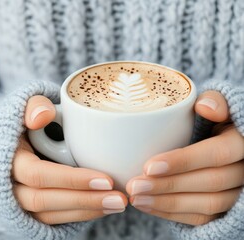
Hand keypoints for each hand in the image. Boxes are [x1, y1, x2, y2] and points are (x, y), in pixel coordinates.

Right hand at [13, 95, 127, 224]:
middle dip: (83, 201)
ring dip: (85, 211)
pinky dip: (80, 215)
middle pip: (42, 201)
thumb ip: (35, 105)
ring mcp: (18, 200)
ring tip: (118, 204)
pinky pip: (53, 220)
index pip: (37, 174)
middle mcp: (9, 184)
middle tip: (118, 198)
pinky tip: (105, 208)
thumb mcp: (29, 104)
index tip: (105, 179)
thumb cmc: (30, 119)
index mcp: (8, 158)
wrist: (22, 138)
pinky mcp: (31, 210)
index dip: (70, 180)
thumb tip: (42, 117)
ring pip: (49, 215)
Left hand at [127, 91, 243, 225]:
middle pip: (210, 182)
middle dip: (168, 186)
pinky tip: (146, 206)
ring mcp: (236, 192)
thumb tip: (206, 107)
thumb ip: (214, 101)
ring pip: (206, 205)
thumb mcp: (215, 104)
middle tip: (134, 185)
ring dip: (166, 203)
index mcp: (241, 141)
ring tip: (136, 197)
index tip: (149, 166)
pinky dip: (171, 214)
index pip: (216, 154)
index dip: (183, 162)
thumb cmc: (208, 119)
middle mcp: (243, 170)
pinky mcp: (223, 208)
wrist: (212, 139)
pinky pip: (201, 217)